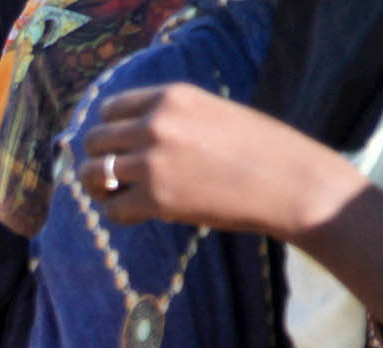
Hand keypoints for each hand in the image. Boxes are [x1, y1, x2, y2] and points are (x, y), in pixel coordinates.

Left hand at [79, 83, 359, 237]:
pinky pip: (112, 208)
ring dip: (100, 188)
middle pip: (94, 141)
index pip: (110, 108)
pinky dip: (119, 214)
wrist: (290, 183)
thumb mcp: (211, 113)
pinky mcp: (155, 199)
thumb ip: (170, 119)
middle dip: (100, 159)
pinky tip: (140, 214)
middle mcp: (156, 124)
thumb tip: (124, 137)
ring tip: (121, 195)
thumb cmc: (257, 150)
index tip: (120, 147)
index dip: (109, 130)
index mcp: (171, 97)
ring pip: (92, 174)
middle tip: (117, 177)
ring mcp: (152, 162)